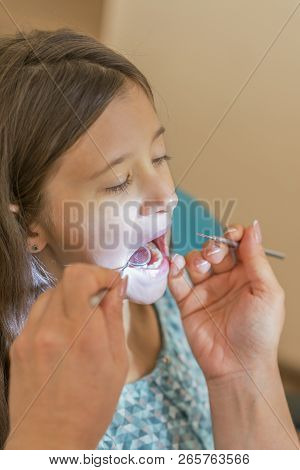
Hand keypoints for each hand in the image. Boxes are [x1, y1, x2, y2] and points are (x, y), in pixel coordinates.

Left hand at [5, 263, 127, 449]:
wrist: (51, 439)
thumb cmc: (91, 407)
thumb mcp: (116, 362)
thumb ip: (114, 317)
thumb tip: (116, 287)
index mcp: (82, 334)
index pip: (79, 276)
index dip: (98, 273)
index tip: (110, 282)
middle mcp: (51, 329)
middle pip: (65, 280)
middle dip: (87, 284)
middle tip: (100, 299)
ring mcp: (30, 336)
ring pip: (50, 295)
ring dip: (68, 299)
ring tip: (80, 321)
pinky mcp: (17, 344)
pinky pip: (37, 315)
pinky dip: (53, 316)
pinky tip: (62, 338)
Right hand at [168, 221, 284, 381]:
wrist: (238, 365)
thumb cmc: (259, 332)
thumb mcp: (267, 291)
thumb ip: (257, 258)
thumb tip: (253, 227)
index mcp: (248, 275)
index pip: (237, 244)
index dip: (233, 234)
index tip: (231, 234)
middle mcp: (226, 279)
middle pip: (214, 249)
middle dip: (213, 246)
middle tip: (216, 256)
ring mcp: (205, 290)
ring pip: (194, 261)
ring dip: (195, 258)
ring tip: (201, 270)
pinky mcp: (187, 302)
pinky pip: (176, 280)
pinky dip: (173, 269)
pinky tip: (176, 266)